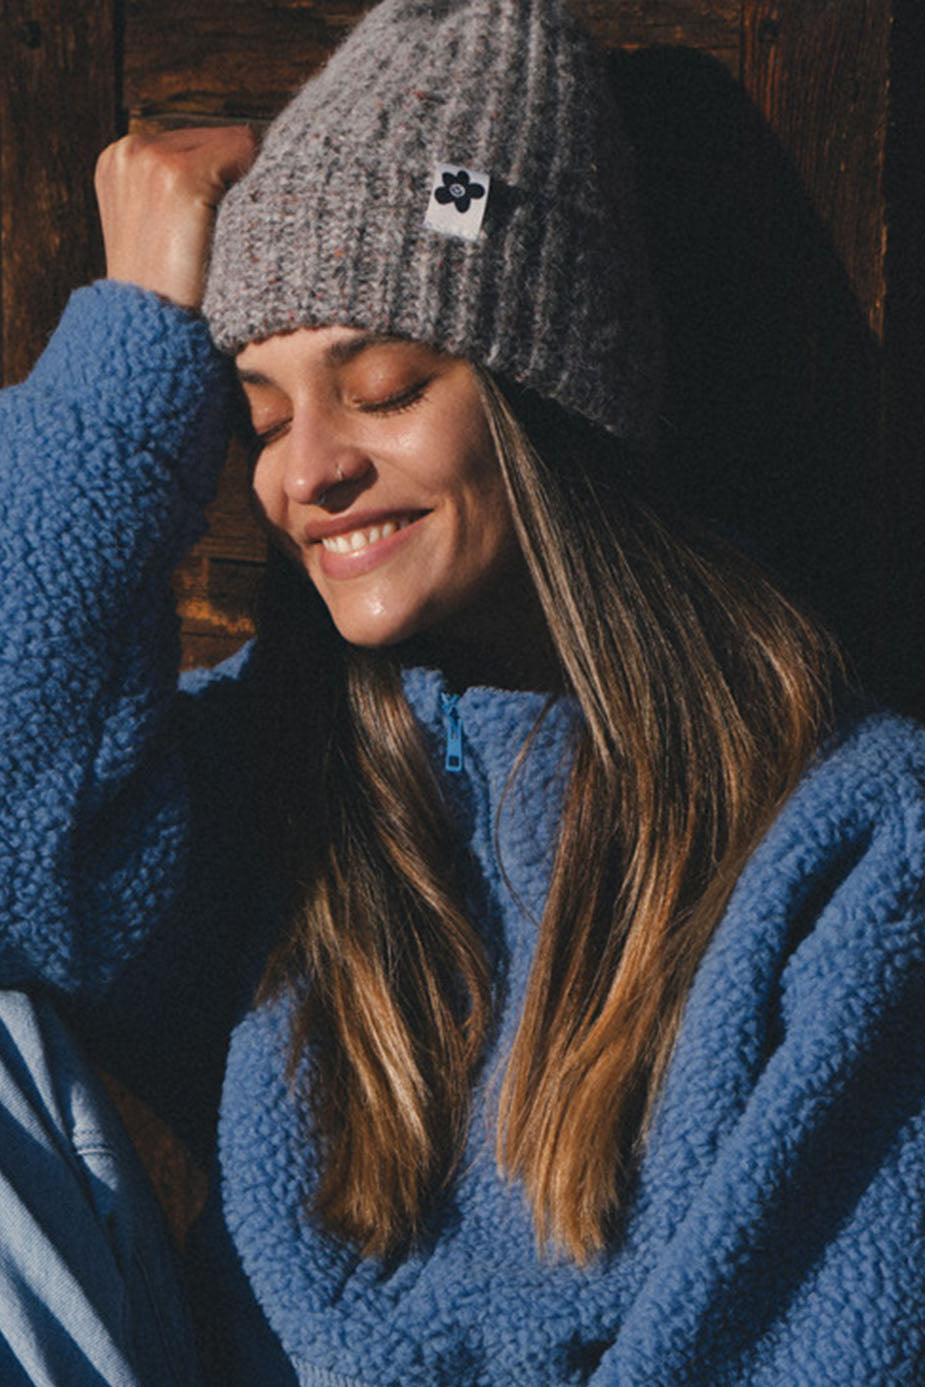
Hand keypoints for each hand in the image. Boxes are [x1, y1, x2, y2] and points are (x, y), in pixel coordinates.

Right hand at [94, 126, 256, 309]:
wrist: (151, 334)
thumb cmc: (171, 295)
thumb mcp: (163, 231)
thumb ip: (186, 191)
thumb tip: (248, 155)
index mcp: (119, 159)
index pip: (197, 142)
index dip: (222, 180)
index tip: (214, 226)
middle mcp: (129, 149)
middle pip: (219, 137)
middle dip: (232, 178)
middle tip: (221, 237)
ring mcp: (149, 159)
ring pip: (236, 143)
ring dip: (244, 186)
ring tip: (224, 237)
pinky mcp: (175, 176)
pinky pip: (243, 151)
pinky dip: (252, 188)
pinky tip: (236, 230)